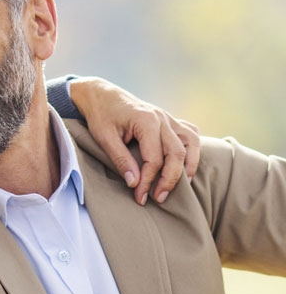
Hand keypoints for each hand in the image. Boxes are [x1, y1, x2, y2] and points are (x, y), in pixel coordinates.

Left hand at [69, 77, 199, 205]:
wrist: (102, 95)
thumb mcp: (104, 138)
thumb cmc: (101, 115)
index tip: (140, 197)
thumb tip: (134, 183)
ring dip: (189, 166)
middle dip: (170, 179)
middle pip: (177, 154)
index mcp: (146, 121)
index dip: (148, 180)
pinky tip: (186, 163)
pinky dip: (193, 149)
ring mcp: (168, 118)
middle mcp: (162, 118)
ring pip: (191, 143)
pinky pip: (190, 133)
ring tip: (182, 186)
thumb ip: (120, 160)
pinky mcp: (169, 120)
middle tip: (158, 198)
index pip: (154, 159)